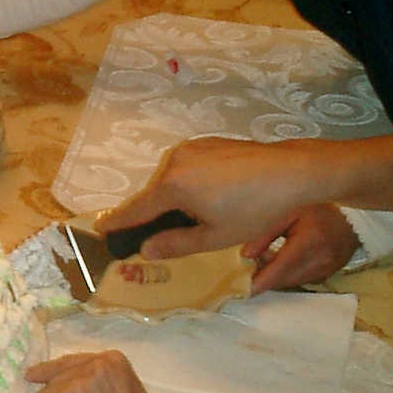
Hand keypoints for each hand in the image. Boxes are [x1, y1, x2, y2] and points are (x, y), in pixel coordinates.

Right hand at [97, 137, 328, 257]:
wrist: (293, 172)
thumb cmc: (255, 209)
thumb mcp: (215, 236)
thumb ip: (175, 244)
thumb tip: (146, 250)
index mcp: (172, 186)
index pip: (136, 209)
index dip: (117, 222)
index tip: (100, 229)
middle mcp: (174, 162)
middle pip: (154, 194)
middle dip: (157, 213)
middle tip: (170, 234)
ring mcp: (191, 148)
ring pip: (171, 179)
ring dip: (177, 197)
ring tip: (204, 213)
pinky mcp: (207, 142)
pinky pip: (188, 166)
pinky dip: (191, 181)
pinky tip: (216, 193)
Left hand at [244, 201, 357, 290]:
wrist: (352, 220)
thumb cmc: (317, 212)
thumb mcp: (289, 213)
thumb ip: (266, 234)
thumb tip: (245, 255)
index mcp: (309, 242)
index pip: (281, 267)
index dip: (262, 280)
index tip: (244, 289)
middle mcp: (320, 261)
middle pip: (284, 279)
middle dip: (265, 276)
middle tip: (250, 263)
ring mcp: (326, 271)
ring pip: (292, 282)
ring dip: (276, 276)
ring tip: (267, 256)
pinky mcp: (327, 276)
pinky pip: (301, 281)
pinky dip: (288, 275)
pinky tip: (282, 261)